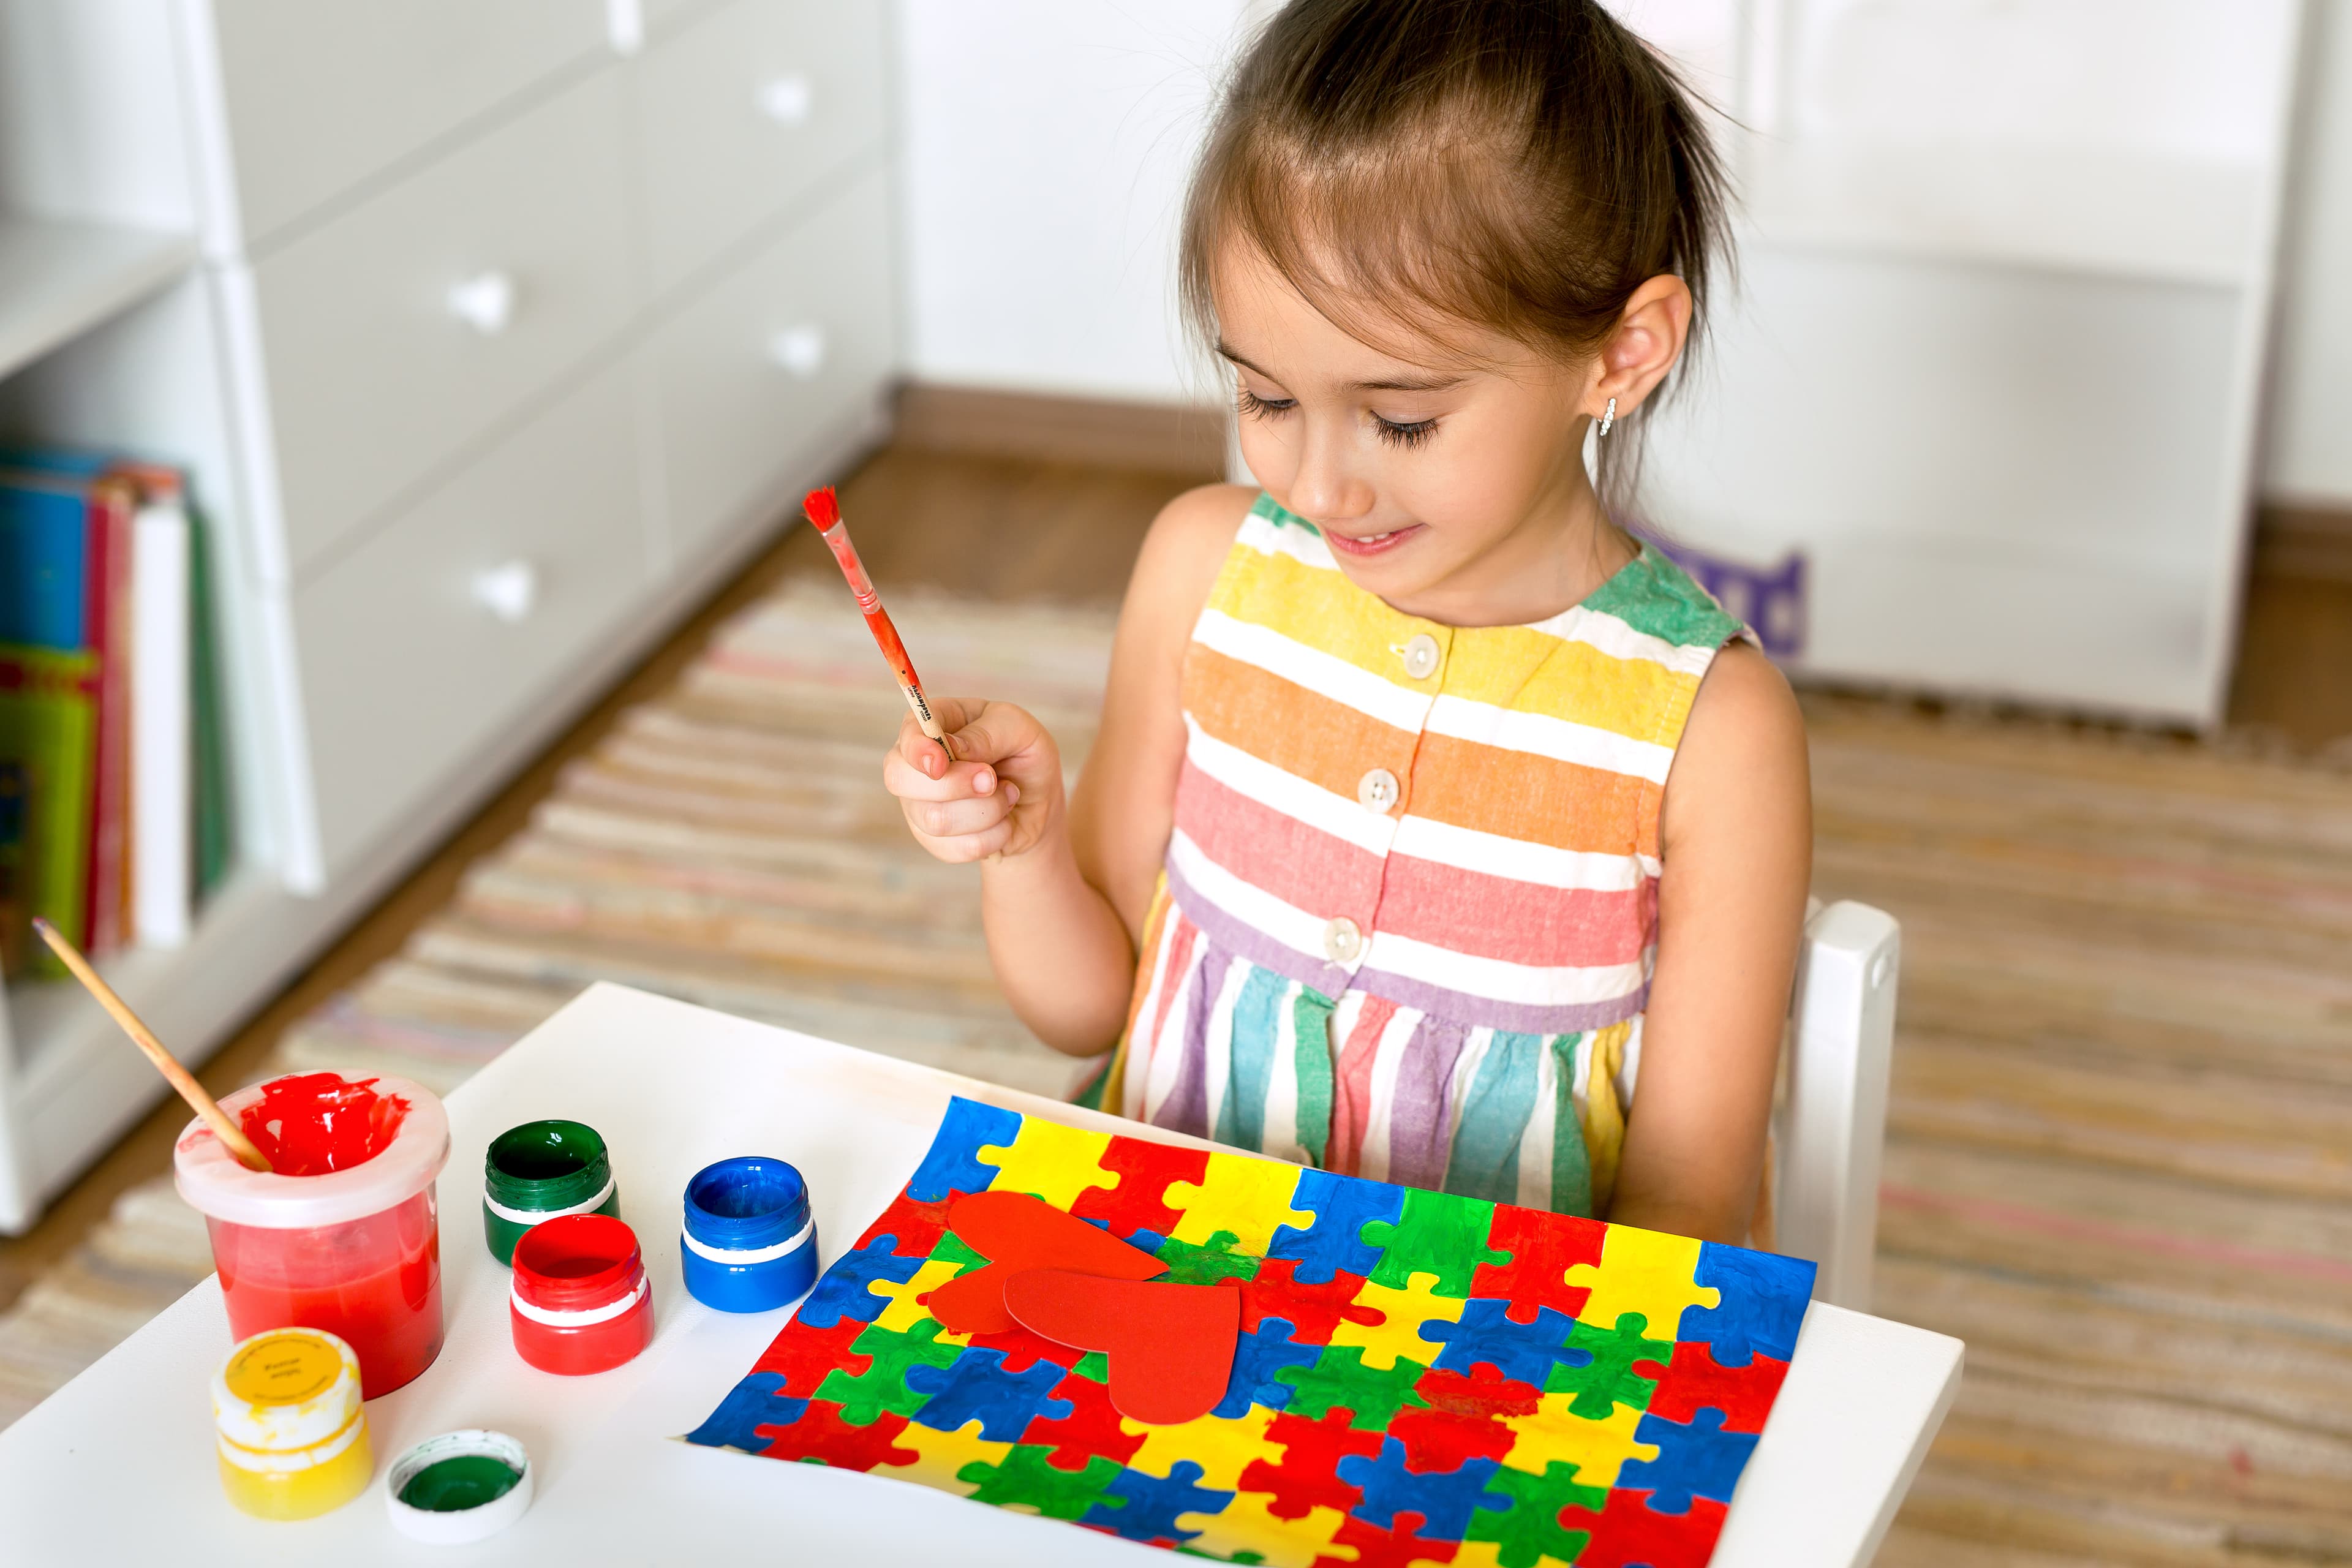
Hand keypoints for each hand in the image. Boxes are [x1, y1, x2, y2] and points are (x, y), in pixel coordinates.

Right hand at [882, 697, 1061, 862]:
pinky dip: (992, 836)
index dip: (917, 751)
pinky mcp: (933, 840)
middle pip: (902, 781)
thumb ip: (988, 733)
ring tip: (1008, 795)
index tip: (940, 763)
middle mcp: (915, 764)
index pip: (907, 734)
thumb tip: (955, 749)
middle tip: (992, 780)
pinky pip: (954, 848)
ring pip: (935, 819)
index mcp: (932, 724)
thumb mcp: (1018, 728)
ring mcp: (919, 804)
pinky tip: (1003, 821)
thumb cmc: (1023, 752)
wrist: (1040, 800)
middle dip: (955, 785)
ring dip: (987, 811)